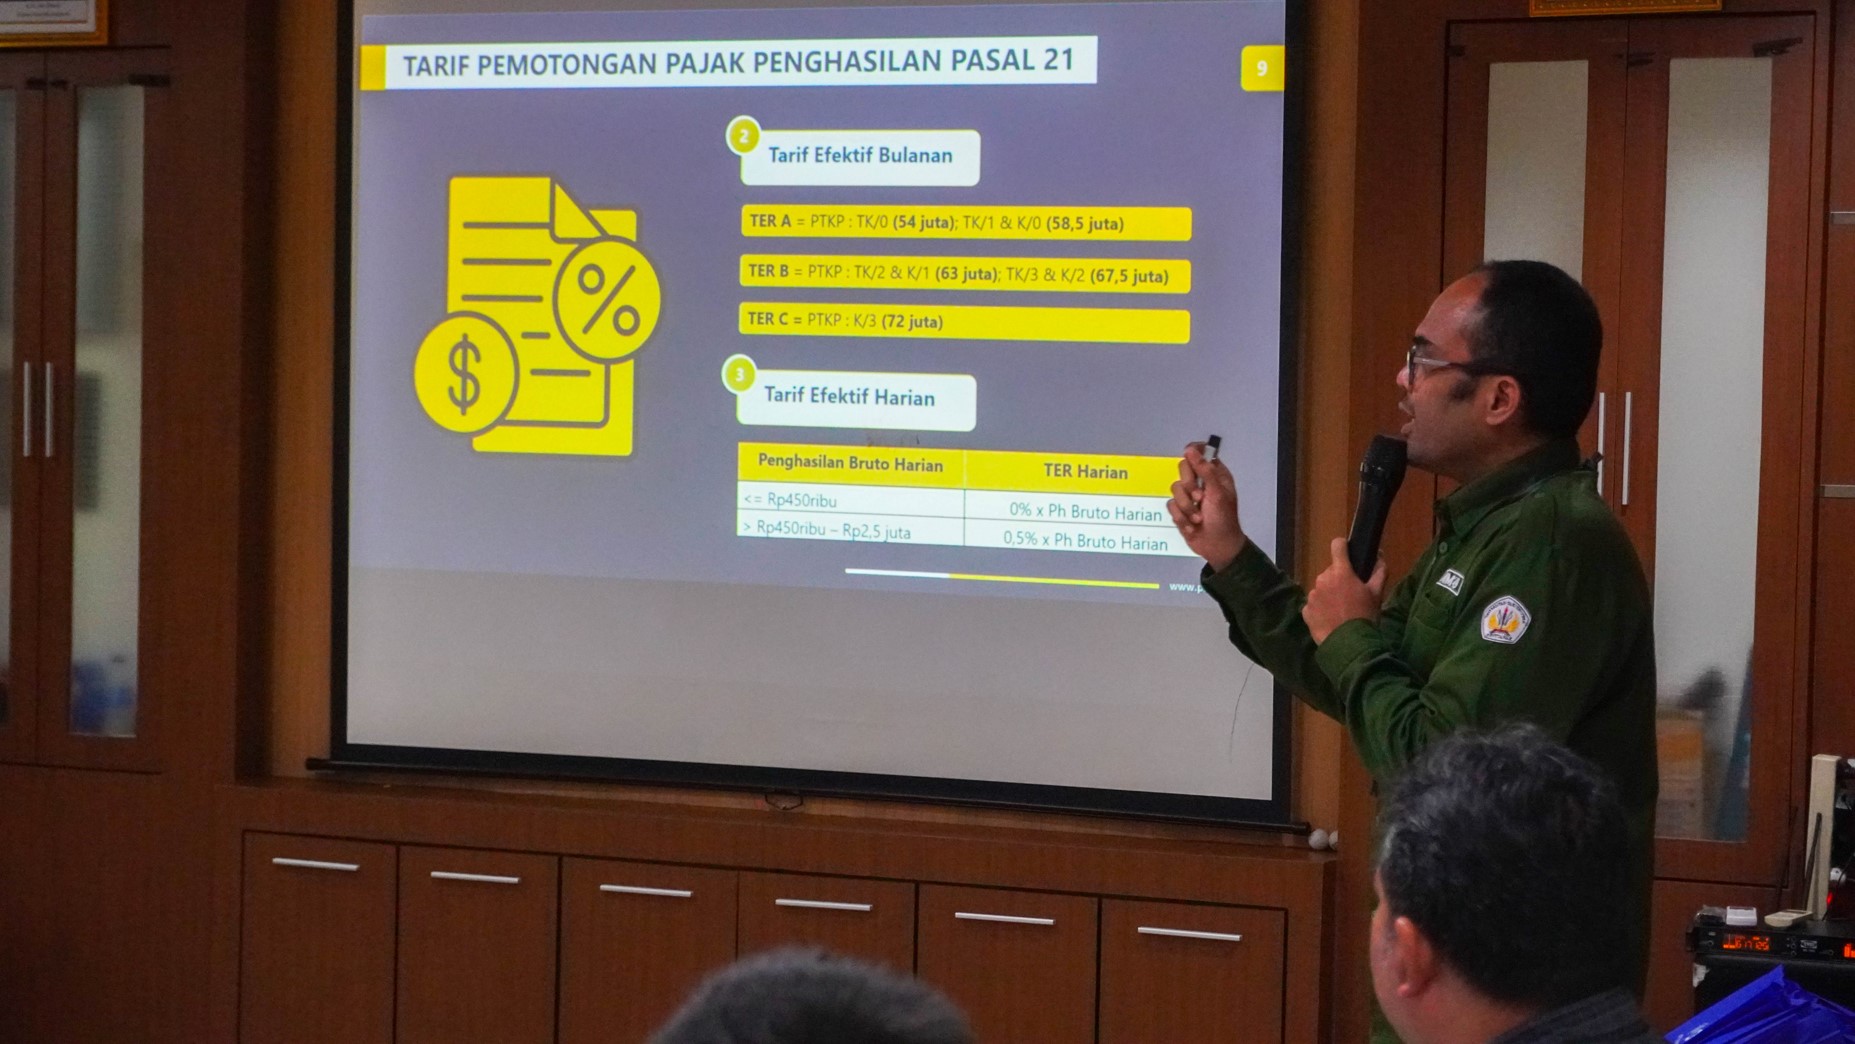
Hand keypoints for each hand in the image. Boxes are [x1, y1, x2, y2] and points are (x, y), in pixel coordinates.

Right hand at [1167, 442, 1246, 570]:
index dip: (1194, 451)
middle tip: (1199, 498)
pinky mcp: (1180, 509)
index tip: (1189, 455)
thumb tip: (1191, 450)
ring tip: (1198, 518)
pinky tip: (1192, 525)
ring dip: (1187, 507)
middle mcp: (1201, 482)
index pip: (1201, 452)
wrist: (1217, 547)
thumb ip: (1205, 470)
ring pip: (1175, 489)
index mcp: (1215, 474)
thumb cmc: (1223, 519)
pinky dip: (1181, 517)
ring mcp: (1190, 495)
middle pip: (1183, 468)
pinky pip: (1171, 506)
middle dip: (1189, 486)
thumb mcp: (1217, 493)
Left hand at [1302, 538, 1384, 643]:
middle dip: (1339, 578)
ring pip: (1321, 588)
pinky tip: (1330, 619)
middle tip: (1350, 595)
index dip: (1342, 546)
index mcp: (1341, 572)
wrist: (1349, 644)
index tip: (1347, 552)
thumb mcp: (1377, 593)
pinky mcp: (1305, 610)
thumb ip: (1379, 571)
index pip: (1337, 546)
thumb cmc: (1365, 616)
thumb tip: (1379, 555)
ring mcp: (1312, 595)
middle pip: (1331, 571)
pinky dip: (1320, 608)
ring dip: (1329, 594)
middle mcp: (1322, 579)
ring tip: (1340, 610)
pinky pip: (1313, 604)